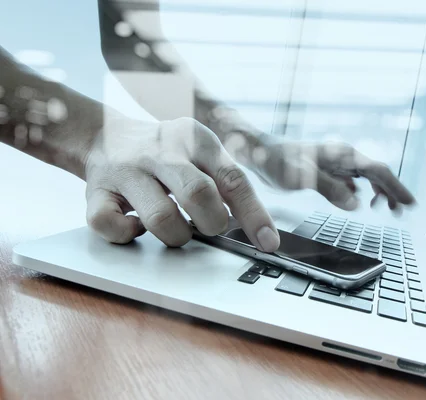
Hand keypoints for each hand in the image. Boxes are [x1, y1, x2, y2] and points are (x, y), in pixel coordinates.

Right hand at [83, 117, 279, 250]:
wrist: (105, 135)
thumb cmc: (166, 153)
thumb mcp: (202, 153)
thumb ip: (228, 182)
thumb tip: (258, 228)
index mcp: (195, 139)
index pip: (233, 178)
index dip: (254, 214)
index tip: (268, 242)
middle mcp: (161, 151)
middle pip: (198, 193)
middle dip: (213, 223)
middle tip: (211, 227)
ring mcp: (127, 170)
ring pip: (160, 217)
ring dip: (176, 235)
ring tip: (176, 228)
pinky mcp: (96, 191)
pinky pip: (111, 225)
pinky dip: (128, 235)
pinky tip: (136, 226)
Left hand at [246, 135, 415, 211]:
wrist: (257, 152)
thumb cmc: (276, 160)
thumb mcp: (303, 177)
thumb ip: (331, 189)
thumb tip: (357, 203)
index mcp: (342, 155)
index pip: (378, 171)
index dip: (396, 187)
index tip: (410, 202)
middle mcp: (342, 156)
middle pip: (376, 174)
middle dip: (393, 191)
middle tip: (404, 210)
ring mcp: (335, 163)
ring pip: (366, 177)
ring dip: (379, 192)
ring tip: (388, 209)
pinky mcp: (326, 169)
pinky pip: (351, 180)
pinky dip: (361, 191)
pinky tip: (360, 201)